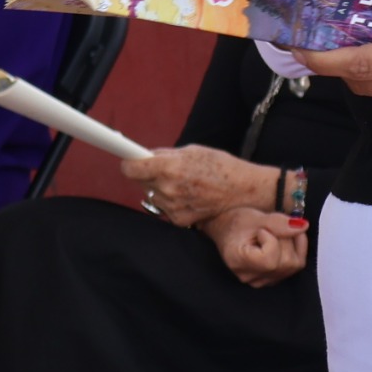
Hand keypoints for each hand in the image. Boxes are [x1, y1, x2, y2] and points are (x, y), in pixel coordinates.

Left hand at [121, 146, 281, 228]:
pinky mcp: (179, 220)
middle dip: (148, 174)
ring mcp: (173, 207)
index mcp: (170, 168)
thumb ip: (166, 155)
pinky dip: (171, 201)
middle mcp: (168, 189)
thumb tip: (145, 156)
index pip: (131, 169)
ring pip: (152, 194)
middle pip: (140, 181)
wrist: (243, 191)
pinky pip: (164, 207)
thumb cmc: (220, 166)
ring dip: (160, 188)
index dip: (129, 163)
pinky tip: (189, 195)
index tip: (128, 160)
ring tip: (184, 182)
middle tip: (166, 169)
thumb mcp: (193, 151)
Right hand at [201, 207, 308, 286]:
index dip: (273, 240)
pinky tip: (283, 240)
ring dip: (291, 244)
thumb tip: (303, 227)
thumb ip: (279, 223)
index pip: (270, 260)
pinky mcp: (270, 280)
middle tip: (270, 229)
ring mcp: (260, 281)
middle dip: (286, 239)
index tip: (261, 230)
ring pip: (293, 266)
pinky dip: (294, 250)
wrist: (225, 229)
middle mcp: (250, 277)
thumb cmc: (235, 222)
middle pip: (286, 262)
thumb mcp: (255, 217)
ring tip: (275, 234)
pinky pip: (293, 268)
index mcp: (239, 262)